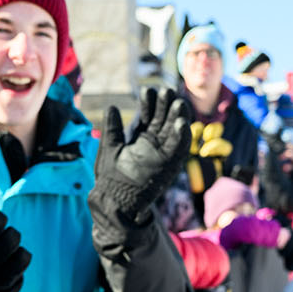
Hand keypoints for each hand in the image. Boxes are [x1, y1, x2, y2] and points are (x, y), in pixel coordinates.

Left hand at [89, 88, 191, 247]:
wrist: (114, 201)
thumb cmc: (109, 176)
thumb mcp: (109, 147)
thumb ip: (112, 128)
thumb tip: (112, 106)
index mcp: (140, 138)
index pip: (149, 115)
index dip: (150, 103)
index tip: (148, 90)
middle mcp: (154, 144)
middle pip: (164, 120)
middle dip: (167, 105)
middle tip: (168, 90)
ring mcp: (162, 154)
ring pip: (174, 131)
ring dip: (178, 117)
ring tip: (178, 102)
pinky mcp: (169, 166)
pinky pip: (179, 149)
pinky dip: (182, 136)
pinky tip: (183, 122)